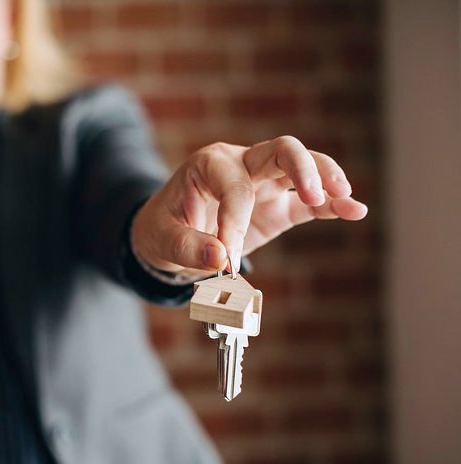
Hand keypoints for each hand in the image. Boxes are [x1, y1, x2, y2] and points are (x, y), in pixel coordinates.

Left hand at [131, 136, 367, 277]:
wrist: (166, 238)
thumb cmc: (162, 230)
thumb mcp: (161, 239)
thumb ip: (187, 247)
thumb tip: (218, 258)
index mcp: (209, 165)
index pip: (234, 187)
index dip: (234, 222)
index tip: (225, 259)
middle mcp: (241, 166)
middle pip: (282, 150)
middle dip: (301, 167)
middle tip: (312, 194)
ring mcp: (263, 185)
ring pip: (302, 168)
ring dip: (324, 179)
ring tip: (343, 196)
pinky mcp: (276, 208)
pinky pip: (308, 203)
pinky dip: (332, 205)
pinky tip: (355, 210)